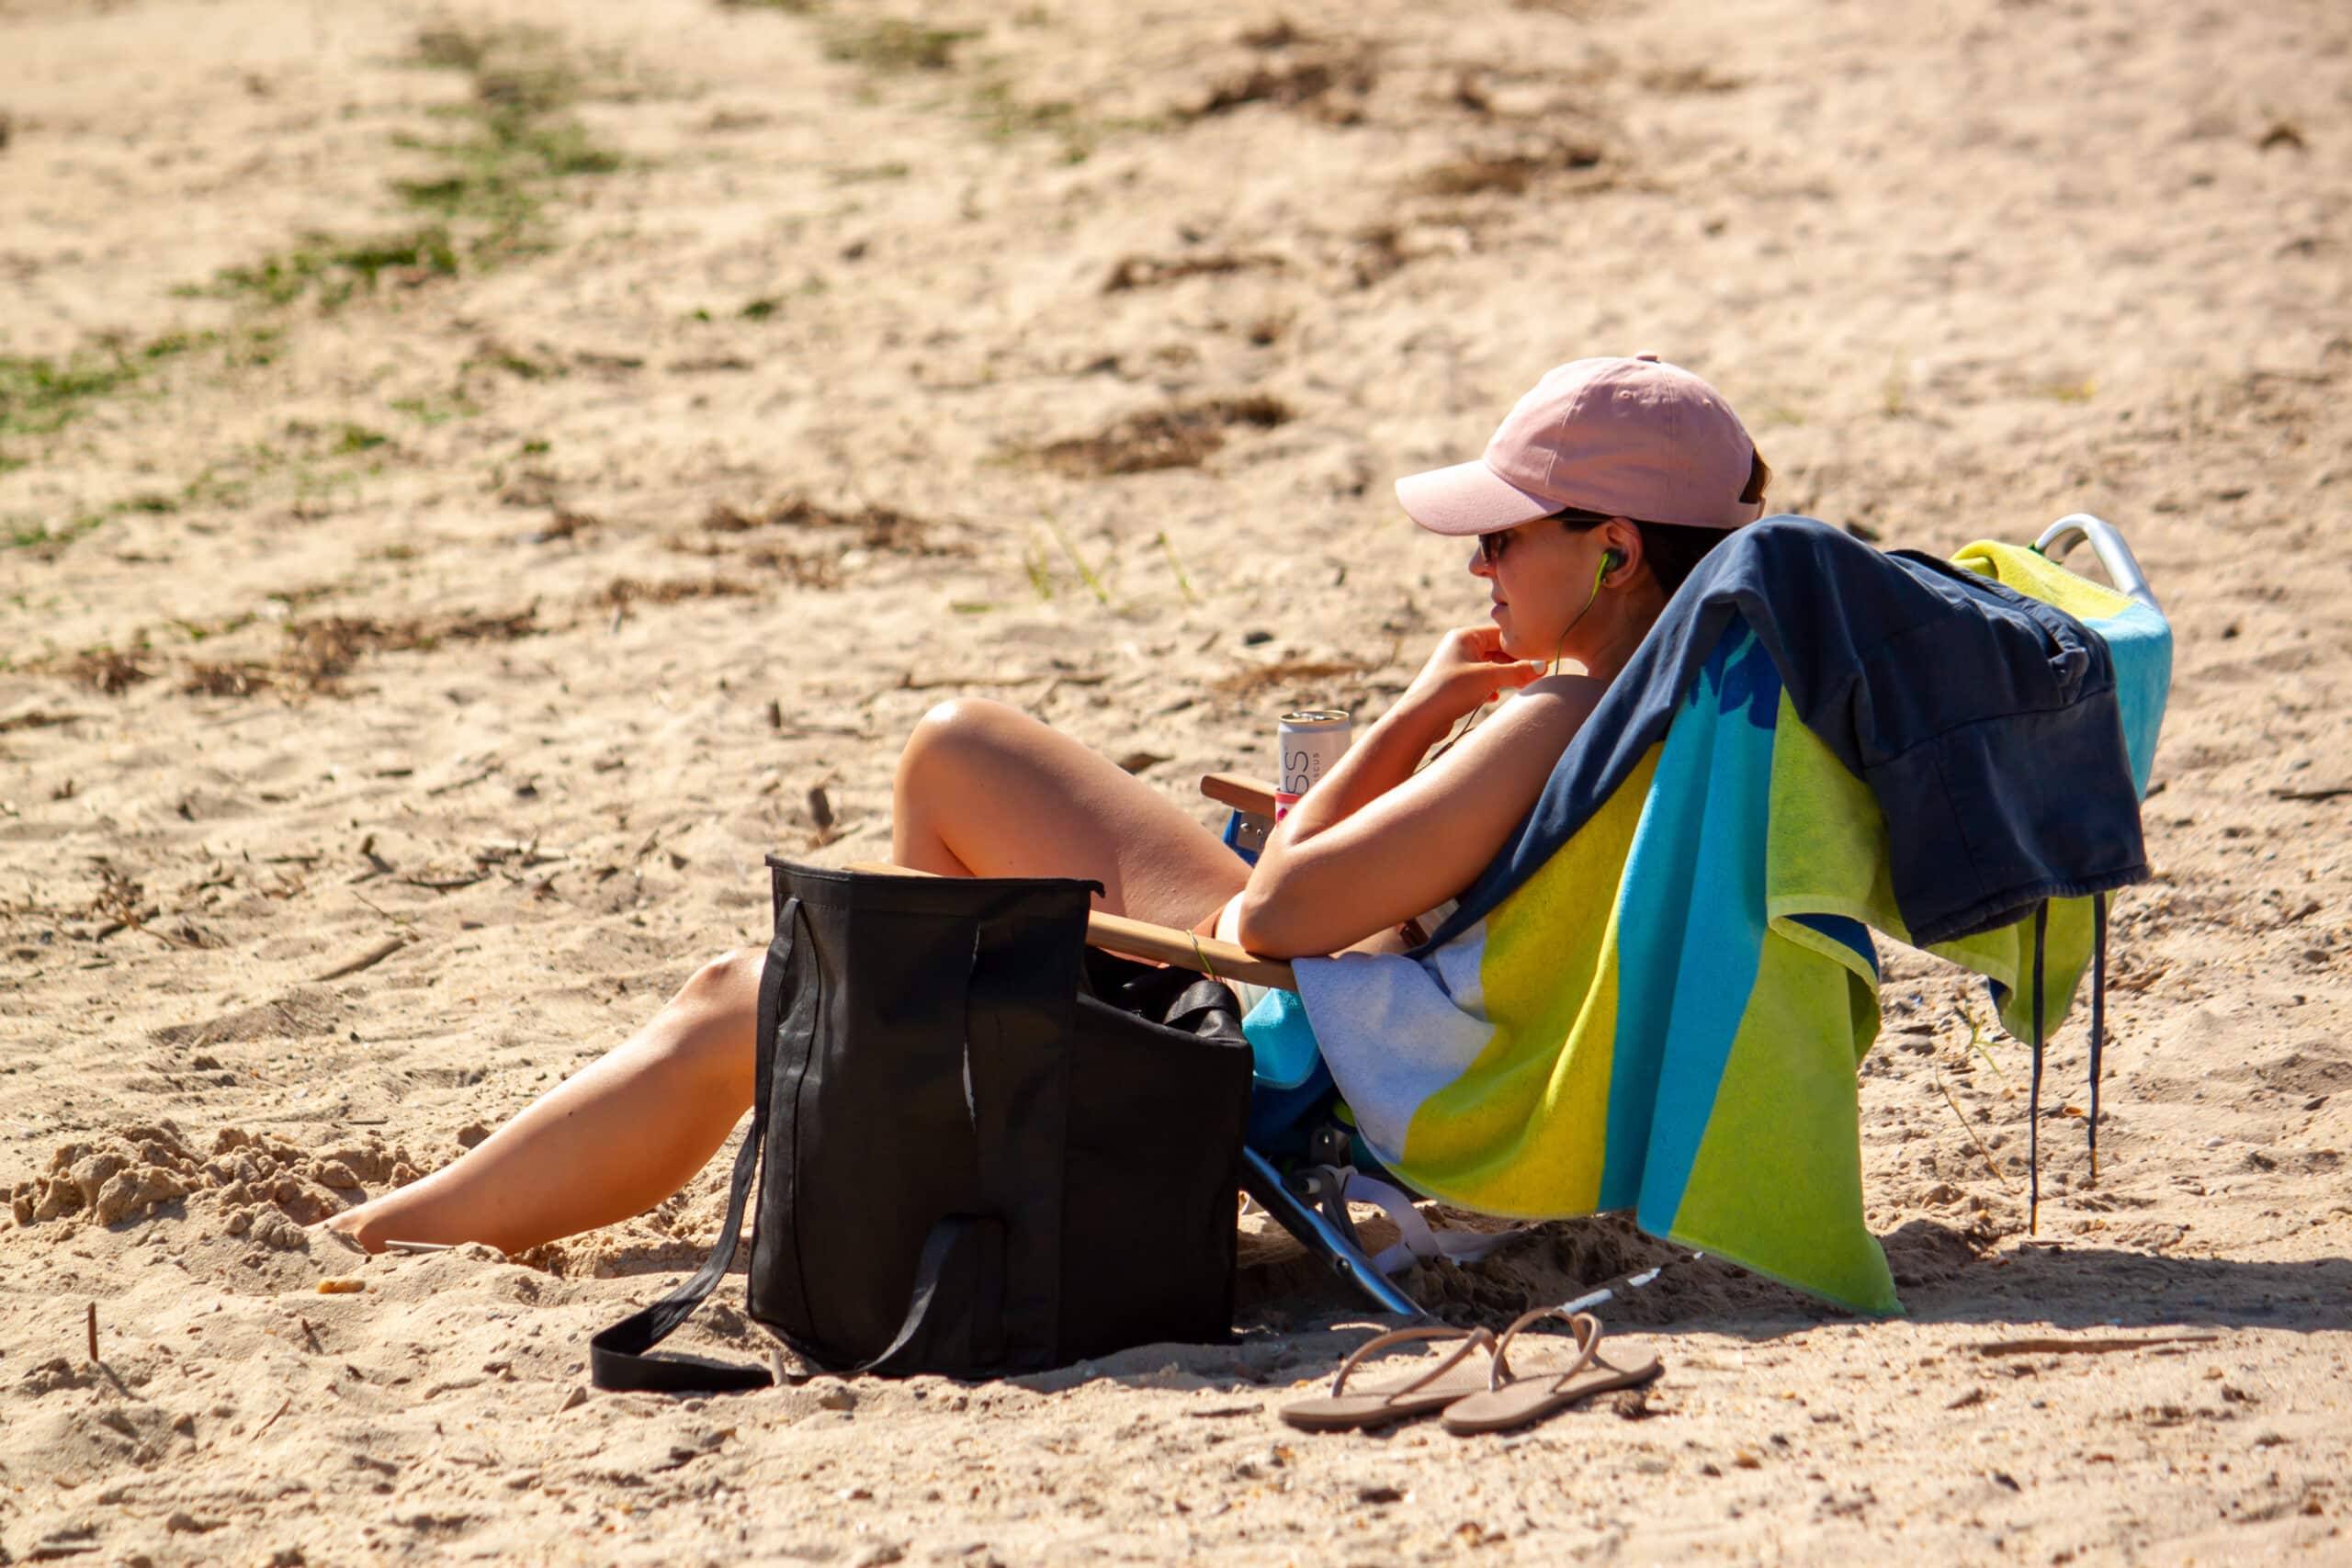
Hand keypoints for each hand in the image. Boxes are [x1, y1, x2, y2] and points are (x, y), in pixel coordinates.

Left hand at [1399, 625, 1545, 727]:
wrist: (1420, 718)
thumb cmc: (1451, 690)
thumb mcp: (1489, 678)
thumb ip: (1517, 671)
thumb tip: (1543, 667)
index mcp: (1465, 636)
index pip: (1501, 634)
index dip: (1522, 646)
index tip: (1542, 658)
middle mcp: (1459, 647)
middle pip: (1497, 650)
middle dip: (1516, 663)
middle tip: (1536, 674)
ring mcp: (1456, 666)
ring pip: (1490, 667)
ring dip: (1505, 677)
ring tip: (1521, 686)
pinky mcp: (1455, 685)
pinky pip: (1480, 681)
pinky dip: (1491, 687)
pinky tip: (1495, 697)